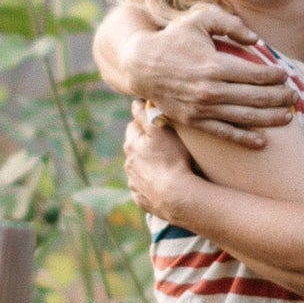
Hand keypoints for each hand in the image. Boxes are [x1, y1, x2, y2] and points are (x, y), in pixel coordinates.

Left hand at [123, 103, 199, 219]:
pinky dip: (153, 185)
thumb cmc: (172, 159)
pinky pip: (146, 189)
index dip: (147, 124)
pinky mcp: (141, 200)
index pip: (134, 126)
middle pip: (136, 149)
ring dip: (150, 166)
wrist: (176, 197)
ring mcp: (134, 184)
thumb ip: (145, 114)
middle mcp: (128, 164)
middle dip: (147, 146)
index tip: (160, 126)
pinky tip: (166, 184)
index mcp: (131, 145)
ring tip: (168, 167)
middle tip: (166, 146)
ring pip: (140, 169)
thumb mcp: (160, 129)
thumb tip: (136, 102)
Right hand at [124, 5, 295, 147]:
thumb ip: (231, 25)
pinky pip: (224, 133)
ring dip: (271, 118)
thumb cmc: (174, 39)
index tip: (285, 75)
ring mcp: (202, 109)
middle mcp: (210, 90)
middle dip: (280, 98)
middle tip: (294, 97)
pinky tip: (262, 141)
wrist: (141, 66)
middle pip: (256, 97)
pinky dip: (244, 138)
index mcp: (214, 65)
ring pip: (245, 117)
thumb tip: (257, 41)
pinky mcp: (194, 121)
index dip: (276, 76)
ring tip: (288, 116)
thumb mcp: (200, 21)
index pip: (256, 74)